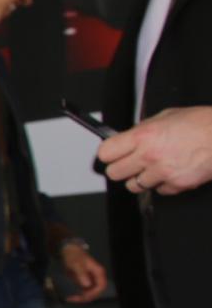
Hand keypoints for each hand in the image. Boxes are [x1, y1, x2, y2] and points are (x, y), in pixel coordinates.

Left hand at [58, 242, 107, 303]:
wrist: (68, 250)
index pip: (101, 286)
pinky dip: (78, 293)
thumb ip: (82, 274)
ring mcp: (91, 279)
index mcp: (98, 272)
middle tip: (73, 299)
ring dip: (81, 297)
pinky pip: (84, 290)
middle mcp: (96, 277)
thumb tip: (87, 285)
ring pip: (89, 292)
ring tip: (70, 298)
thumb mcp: (76, 264)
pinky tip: (70, 295)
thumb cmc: (74, 256)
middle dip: (86, 297)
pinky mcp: (84, 280)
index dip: (93, 293)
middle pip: (96, 291)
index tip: (82, 296)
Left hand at [96, 106, 211, 195]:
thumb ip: (144, 128)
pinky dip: (162, 184)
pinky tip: (170, 171)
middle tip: (130, 162)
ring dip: (141, 178)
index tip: (112, 153)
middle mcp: (150, 156)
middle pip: (114, 173)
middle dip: (121, 168)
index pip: (106, 153)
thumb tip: (129, 136)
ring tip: (153, 167)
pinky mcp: (176, 185)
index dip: (108, 153)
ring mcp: (163, 173)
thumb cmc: (203, 124)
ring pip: (134, 186)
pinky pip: (158, 191)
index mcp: (144, 136)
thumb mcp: (168, 116)